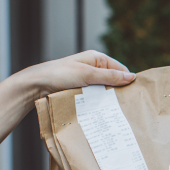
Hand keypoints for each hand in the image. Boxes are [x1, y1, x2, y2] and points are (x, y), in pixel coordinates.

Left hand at [12, 50, 136, 101]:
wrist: (35, 85)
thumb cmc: (59, 74)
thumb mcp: (87, 74)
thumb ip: (109, 76)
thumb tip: (131, 77)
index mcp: (96, 58)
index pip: (120, 69)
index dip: (127, 80)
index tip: (134, 95)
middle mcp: (92, 68)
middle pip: (113, 80)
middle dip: (117, 91)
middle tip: (124, 105)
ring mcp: (86, 79)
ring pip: (103, 90)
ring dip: (106, 98)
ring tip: (113, 110)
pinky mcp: (79, 89)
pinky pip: (93, 96)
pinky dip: (97, 102)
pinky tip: (100, 110)